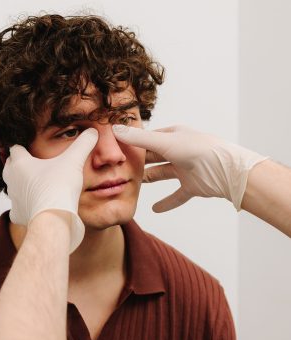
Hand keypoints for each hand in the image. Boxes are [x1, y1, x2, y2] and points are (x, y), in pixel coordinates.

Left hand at [3, 128, 97, 251]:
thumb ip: (83, 144)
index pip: (16, 148)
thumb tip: (93, 131)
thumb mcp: (74, 160)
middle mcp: (12, 179)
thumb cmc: (59, 187)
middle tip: (35, 165)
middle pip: (11, 166)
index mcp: (20, 162)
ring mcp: (13, 198)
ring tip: (38, 185)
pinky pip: (18, 208)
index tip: (31, 148)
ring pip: (14, 187)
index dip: (24, 147)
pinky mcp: (18, 214)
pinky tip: (36, 206)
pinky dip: (26, 207)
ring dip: (23, 185)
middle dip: (21, 165)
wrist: (53, 217)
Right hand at [113, 125, 267, 211]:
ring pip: (162, 174)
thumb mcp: (164, 142)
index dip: (132, 144)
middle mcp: (178, 151)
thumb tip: (114, 130)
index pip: (148, 139)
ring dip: (148, 179)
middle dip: (138, 162)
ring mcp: (185, 169)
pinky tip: (154, 209)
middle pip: (153, 157)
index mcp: (173, 136)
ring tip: (132, 185)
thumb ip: (139, 139)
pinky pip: (176, 195)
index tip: (114, 150)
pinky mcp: (192, 186)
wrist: (226, 171)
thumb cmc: (197, 150)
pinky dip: (166, 202)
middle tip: (119, 169)